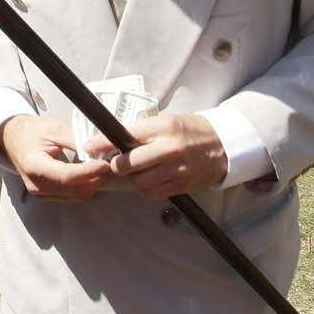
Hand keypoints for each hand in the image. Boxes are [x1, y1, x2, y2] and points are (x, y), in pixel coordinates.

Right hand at [0, 115, 111, 200]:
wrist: (14, 140)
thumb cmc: (31, 132)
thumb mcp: (54, 128)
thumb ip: (76, 139)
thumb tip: (98, 149)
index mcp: (34, 166)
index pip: (67, 176)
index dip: (89, 172)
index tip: (106, 164)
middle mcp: (36, 185)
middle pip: (74, 189)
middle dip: (96, 178)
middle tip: (111, 164)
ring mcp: (41, 193)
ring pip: (76, 195)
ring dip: (93, 184)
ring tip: (104, 168)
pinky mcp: (47, 195)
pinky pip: (72, 196)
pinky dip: (85, 186)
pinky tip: (92, 174)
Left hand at [85, 110, 226, 200]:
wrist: (223, 146)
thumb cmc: (191, 131)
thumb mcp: (168, 121)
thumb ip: (143, 131)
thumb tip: (111, 138)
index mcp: (164, 127)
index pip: (125, 135)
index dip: (103, 142)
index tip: (90, 146)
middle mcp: (169, 148)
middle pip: (127, 163)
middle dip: (117, 164)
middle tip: (117, 162)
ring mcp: (176, 169)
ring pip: (138, 181)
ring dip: (132, 178)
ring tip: (138, 170)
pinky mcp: (180, 184)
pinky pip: (151, 192)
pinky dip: (145, 188)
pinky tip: (150, 179)